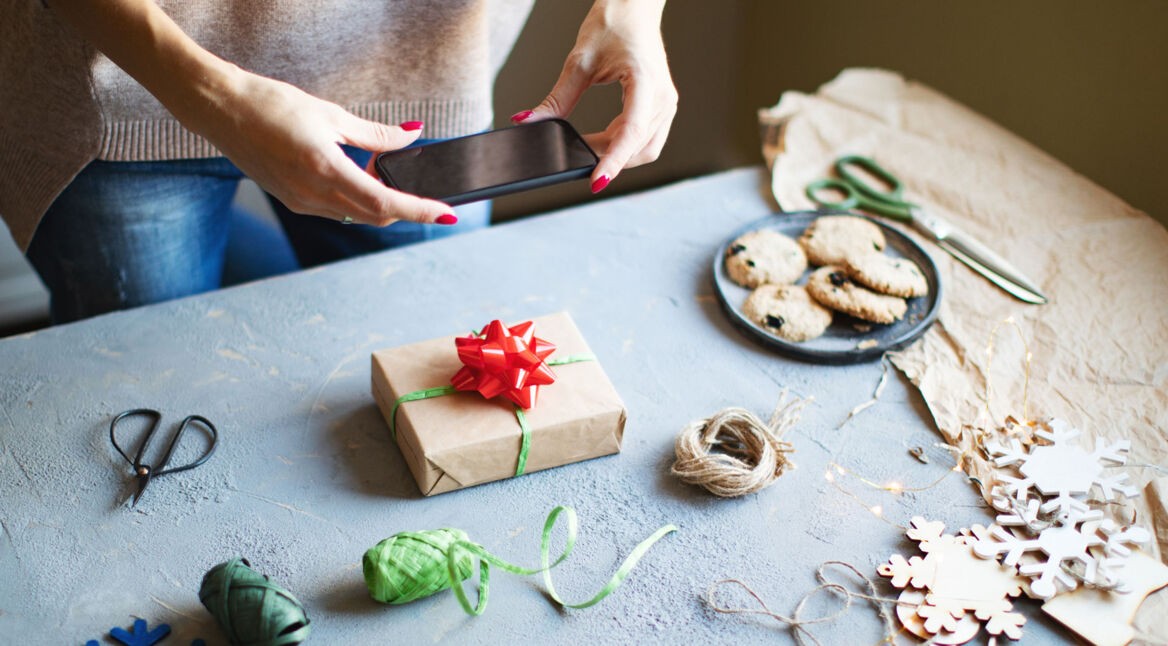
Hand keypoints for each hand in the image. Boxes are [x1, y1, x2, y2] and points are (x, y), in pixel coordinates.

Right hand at [187, 67, 453, 225]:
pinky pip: (337, 208)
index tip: (446, 213)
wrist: (221, 109)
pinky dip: (356, 198)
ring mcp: (301, 202)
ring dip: (379, 202)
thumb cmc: (272, 105)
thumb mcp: (332, 115)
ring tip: (385, 173)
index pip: (385, 202)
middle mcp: (313, 195)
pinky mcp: (293, 201)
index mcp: (325, 170)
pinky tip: (358, 175)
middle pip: (375, 215)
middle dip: (404, 208)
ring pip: (356, 215)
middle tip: (422, 189)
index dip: (419, 210)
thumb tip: (412, 135)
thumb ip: (376, 134)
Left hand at [511, 0, 676, 192]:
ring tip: (587, 148)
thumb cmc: (613, 24)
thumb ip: (555, 100)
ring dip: (617, 155)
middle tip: (576, 159)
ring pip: (645, 148)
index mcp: (645, 81)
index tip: (596, 181)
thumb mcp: (579, 62)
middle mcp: (662, 97)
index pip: (630, 132)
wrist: (634, 6)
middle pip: (638, 147)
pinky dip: (623, 145)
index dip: (612, 161)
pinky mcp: (661, 106)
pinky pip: (646, 138)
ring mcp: (665, 103)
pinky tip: (602, 142)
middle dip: (609, 159)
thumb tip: (527, 122)